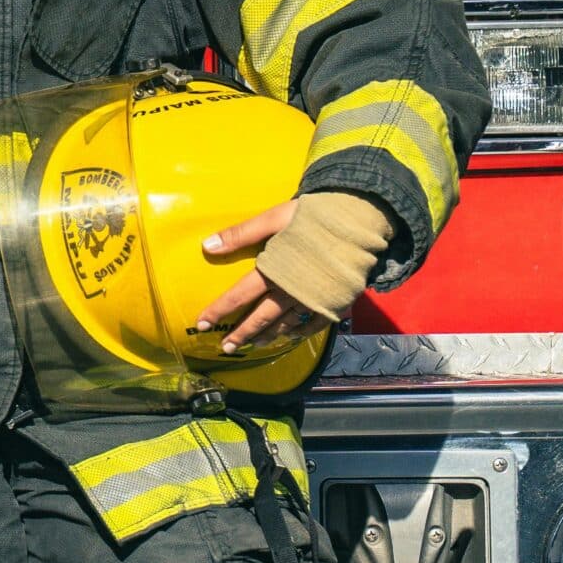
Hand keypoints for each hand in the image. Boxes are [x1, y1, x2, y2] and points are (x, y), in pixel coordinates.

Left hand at [196, 200, 336, 351]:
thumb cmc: (314, 215)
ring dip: (268, 335)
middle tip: (226, 348)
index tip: (201, 325)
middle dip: (241, 334)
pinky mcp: (335, 300)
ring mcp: (314, 298)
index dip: (219, 310)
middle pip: (261, 317)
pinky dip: (301, 332)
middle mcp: (292, 290)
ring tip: (253, 345)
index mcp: (274, 270)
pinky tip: (290, 336)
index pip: (239, 296)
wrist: (361, 216)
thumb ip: (241, 234)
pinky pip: (315, 324)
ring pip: (286, 323)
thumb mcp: (274, 218)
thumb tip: (207, 246)